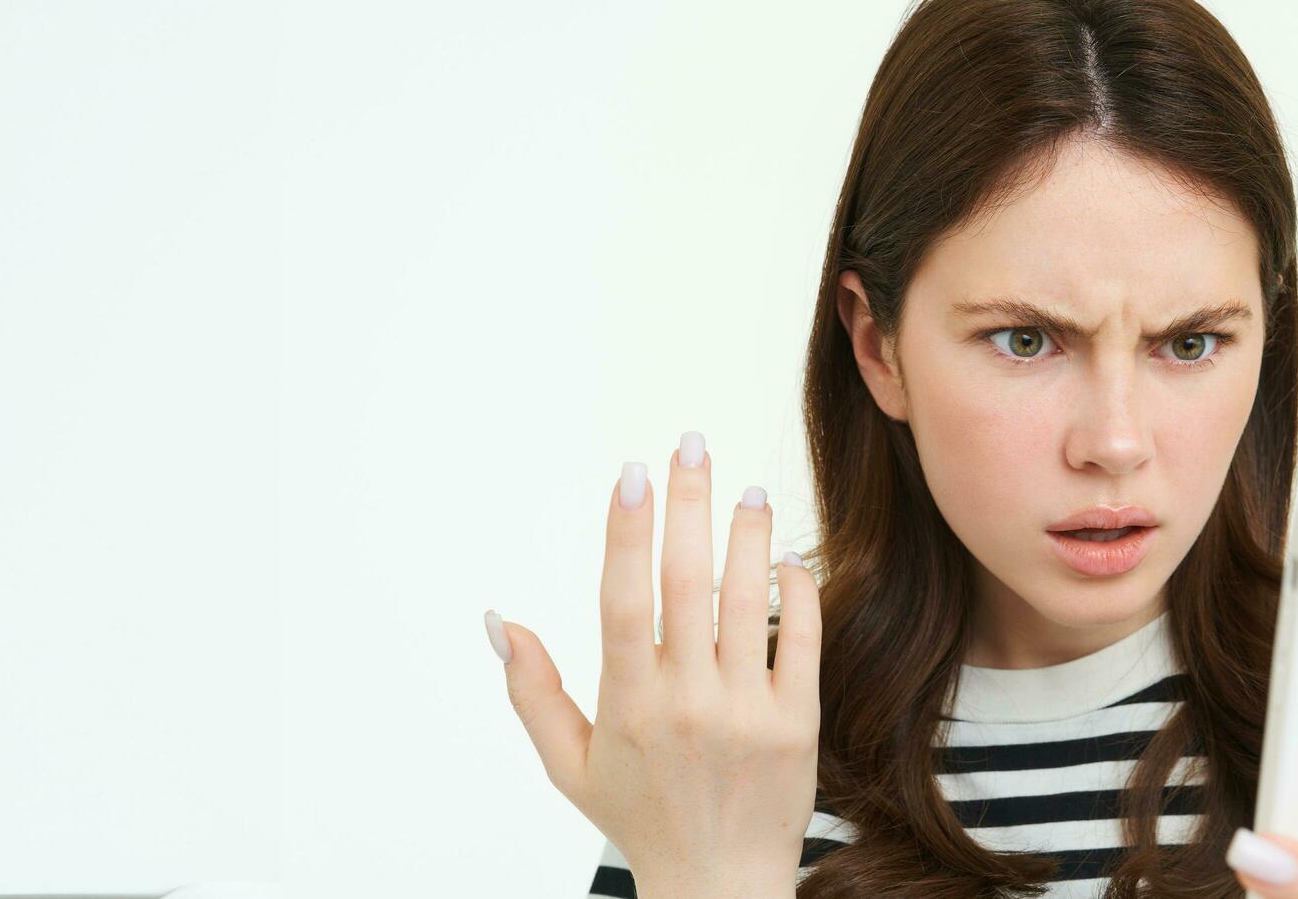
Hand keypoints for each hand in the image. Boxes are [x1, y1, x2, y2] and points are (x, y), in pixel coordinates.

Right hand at [486, 432, 821, 895]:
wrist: (718, 885)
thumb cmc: (640, 819)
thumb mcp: (570, 764)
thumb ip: (532, 690)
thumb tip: (497, 619)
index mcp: (626, 704)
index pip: (623, 598)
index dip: (627, 530)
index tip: (633, 472)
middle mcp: (685, 702)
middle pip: (685, 581)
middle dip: (689, 503)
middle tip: (692, 444)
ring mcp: (746, 711)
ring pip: (746, 601)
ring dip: (746, 534)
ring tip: (748, 487)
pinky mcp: (797, 724)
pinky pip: (799, 640)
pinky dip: (794, 593)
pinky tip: (784, 557)